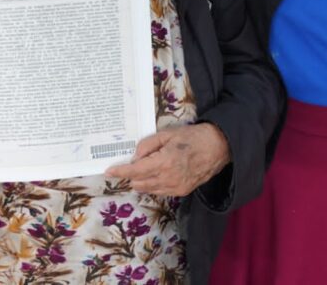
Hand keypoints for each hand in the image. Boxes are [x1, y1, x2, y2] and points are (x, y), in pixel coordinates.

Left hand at [105, 123, 229, 196]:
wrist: (218, 147)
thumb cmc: (192, 137)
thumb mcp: (167, 134)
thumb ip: (148, 145)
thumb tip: (135, 156)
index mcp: (164, 162)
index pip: (135, 171)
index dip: (120, 172)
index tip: (109, 171)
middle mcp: (169, 179)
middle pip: (139, 183)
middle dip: (132, 174)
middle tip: (134, 162)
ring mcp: (176, 188)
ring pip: (148, 189)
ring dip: (142, 180)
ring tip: (148, 165)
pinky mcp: (182, 191)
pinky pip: (160, 191)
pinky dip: (154, 184)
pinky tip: (159, 172)